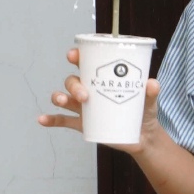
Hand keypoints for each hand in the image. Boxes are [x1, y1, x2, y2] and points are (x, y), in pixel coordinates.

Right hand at [37, 47, 159, 152]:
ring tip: (64, 102)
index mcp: (103, 79)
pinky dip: (51, 119)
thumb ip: (151, 92)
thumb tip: (152, 83)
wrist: (143, 137)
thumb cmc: (144, 112)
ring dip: (59, 97)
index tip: (74, 55)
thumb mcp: (149, 101)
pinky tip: (42, 120)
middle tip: (85, 95)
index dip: (77, 56)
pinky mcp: (83, 124)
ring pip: (64, 98)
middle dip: (74, 84)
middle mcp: (90, 90)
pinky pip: (62, 120)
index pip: (86, 63)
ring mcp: (84, 108)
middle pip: (72, 80)